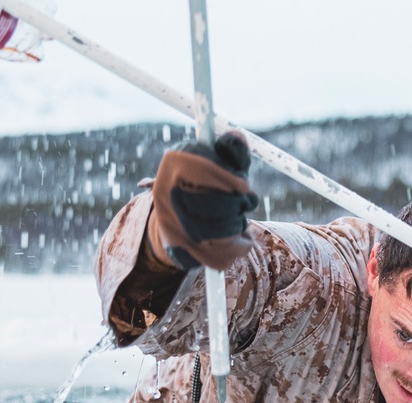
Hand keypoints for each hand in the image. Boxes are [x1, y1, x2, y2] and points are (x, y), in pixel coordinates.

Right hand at [149, 131, 259, 270]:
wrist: (178, 211)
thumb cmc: (205, 180)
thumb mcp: (217, 159)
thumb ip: (231, 150)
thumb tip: (238, 138)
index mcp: (174, 164)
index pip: (204, 171)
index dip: (230, 181)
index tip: (245, 187)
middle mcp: (165, 194)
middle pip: (214, 205)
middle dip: (238, 206)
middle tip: (246, 203)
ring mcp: (172, 225)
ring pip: (220, 234)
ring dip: (238, 226)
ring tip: (239, 219)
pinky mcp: (182, 249)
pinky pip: (221, 256)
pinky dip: (239, 248)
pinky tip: (240, 237)